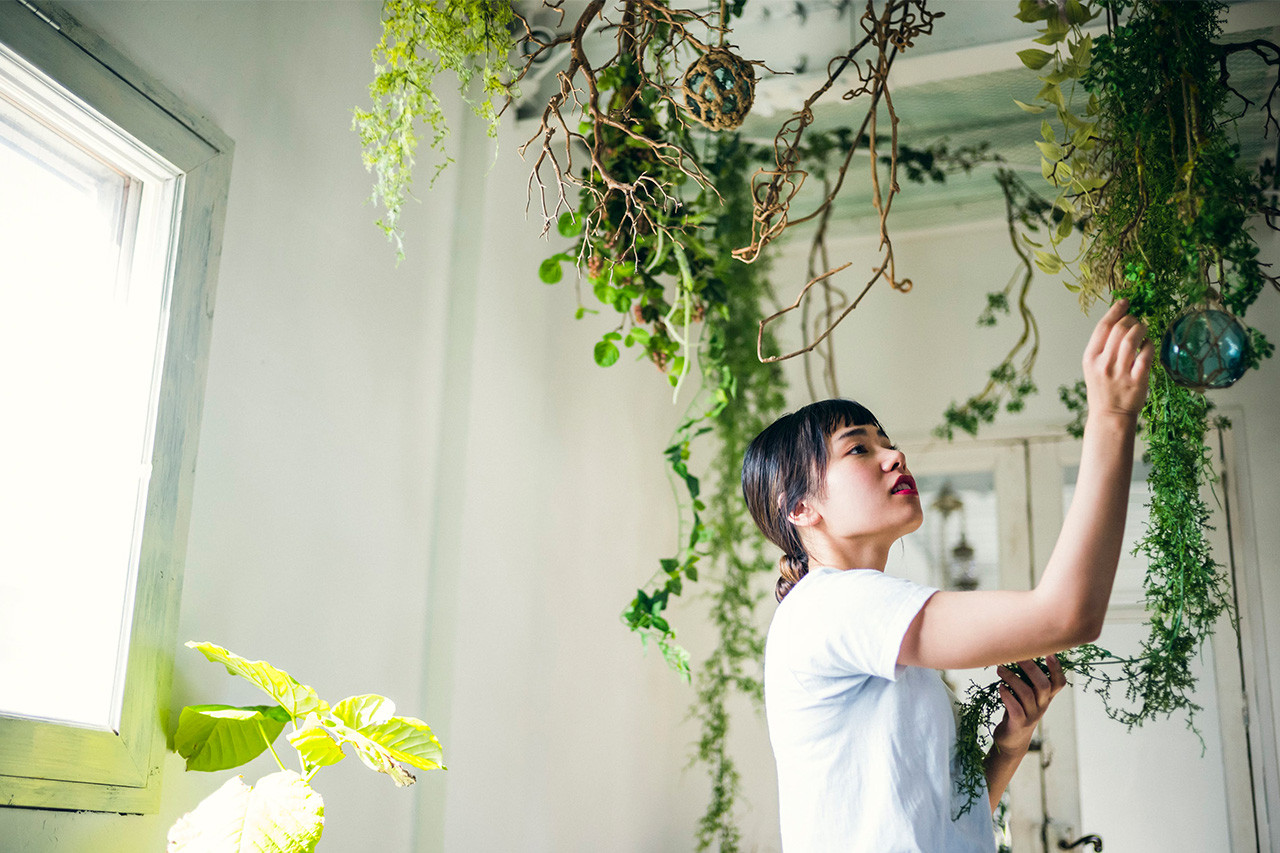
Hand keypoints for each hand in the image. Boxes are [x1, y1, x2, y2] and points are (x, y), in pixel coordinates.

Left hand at [992, 654, 1066, 754]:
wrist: (1012, 740)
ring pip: (1027, 694)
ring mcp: (1031, 715)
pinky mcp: (1018, 723)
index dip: (1057, 669)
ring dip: (1012, 678)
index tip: (1049, 653)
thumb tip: (1017, 651)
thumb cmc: (1018, 710)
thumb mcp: (1026, 694)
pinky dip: (1007, 695)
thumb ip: (1027, 678)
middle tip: (1016, 655)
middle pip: (1043, 685)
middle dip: (1030, 668)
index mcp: (1046, 697)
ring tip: (999, 668)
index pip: (1059, 683)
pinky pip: (1015, 708)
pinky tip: (1000, 687)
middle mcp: (1042, 705)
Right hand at [1082, 298, 1153, 419]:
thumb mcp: (1093, 367)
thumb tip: (1119, 321)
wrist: (1109, 415)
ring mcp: (1120, 372)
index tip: (1125, 301)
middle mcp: (1104, 364)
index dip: (1115, 310)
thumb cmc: (1102, 388)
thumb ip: (1103, 347)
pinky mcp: (1137, 380)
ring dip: (1141, 329)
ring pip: (1132, 340)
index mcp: (1090, 358)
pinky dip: (1149, 345)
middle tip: (1136, 320)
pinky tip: (1149, 343)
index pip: (1102, 327)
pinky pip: (1146, 355)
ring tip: (1144, 328)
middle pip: (1119, 329)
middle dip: (1131, 319)